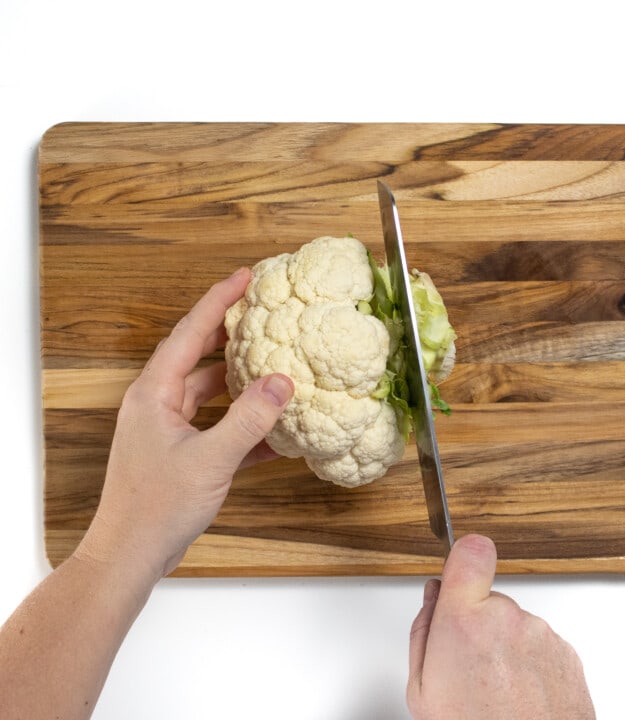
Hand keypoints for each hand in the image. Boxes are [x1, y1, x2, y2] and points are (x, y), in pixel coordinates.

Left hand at [76, 268, 294, 579]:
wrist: (131, 554)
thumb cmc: (156, 507)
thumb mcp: (210, 459)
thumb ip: (248, 420)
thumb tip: (281, 383)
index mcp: (155, 393)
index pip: (190, 333)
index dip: (218, 301)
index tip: (244, 277)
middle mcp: (159, 403)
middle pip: (198, 355)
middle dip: (230, 334)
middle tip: (262, 314)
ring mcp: (170, 428)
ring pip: (210, 391)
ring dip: (240, 381)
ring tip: (273, 364)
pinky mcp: (183, 452)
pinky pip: (217, 426)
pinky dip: (243, 424)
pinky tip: (275, 431)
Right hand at [408, 535, 594, 719]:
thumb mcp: (420, 689)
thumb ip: (423, 629)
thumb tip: (434, 597)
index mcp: (465, 621)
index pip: (471, 551)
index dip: (463, 555)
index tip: (460, 563)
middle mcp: (508, 619)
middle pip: (489, 599)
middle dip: (478, 622)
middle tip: (468, 666)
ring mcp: (541, 636)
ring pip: (515, 624)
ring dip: (506, 647)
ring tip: (496, 691)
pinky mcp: (567, 654)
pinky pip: (540, 645)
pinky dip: (530, 665)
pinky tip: (519, 697)